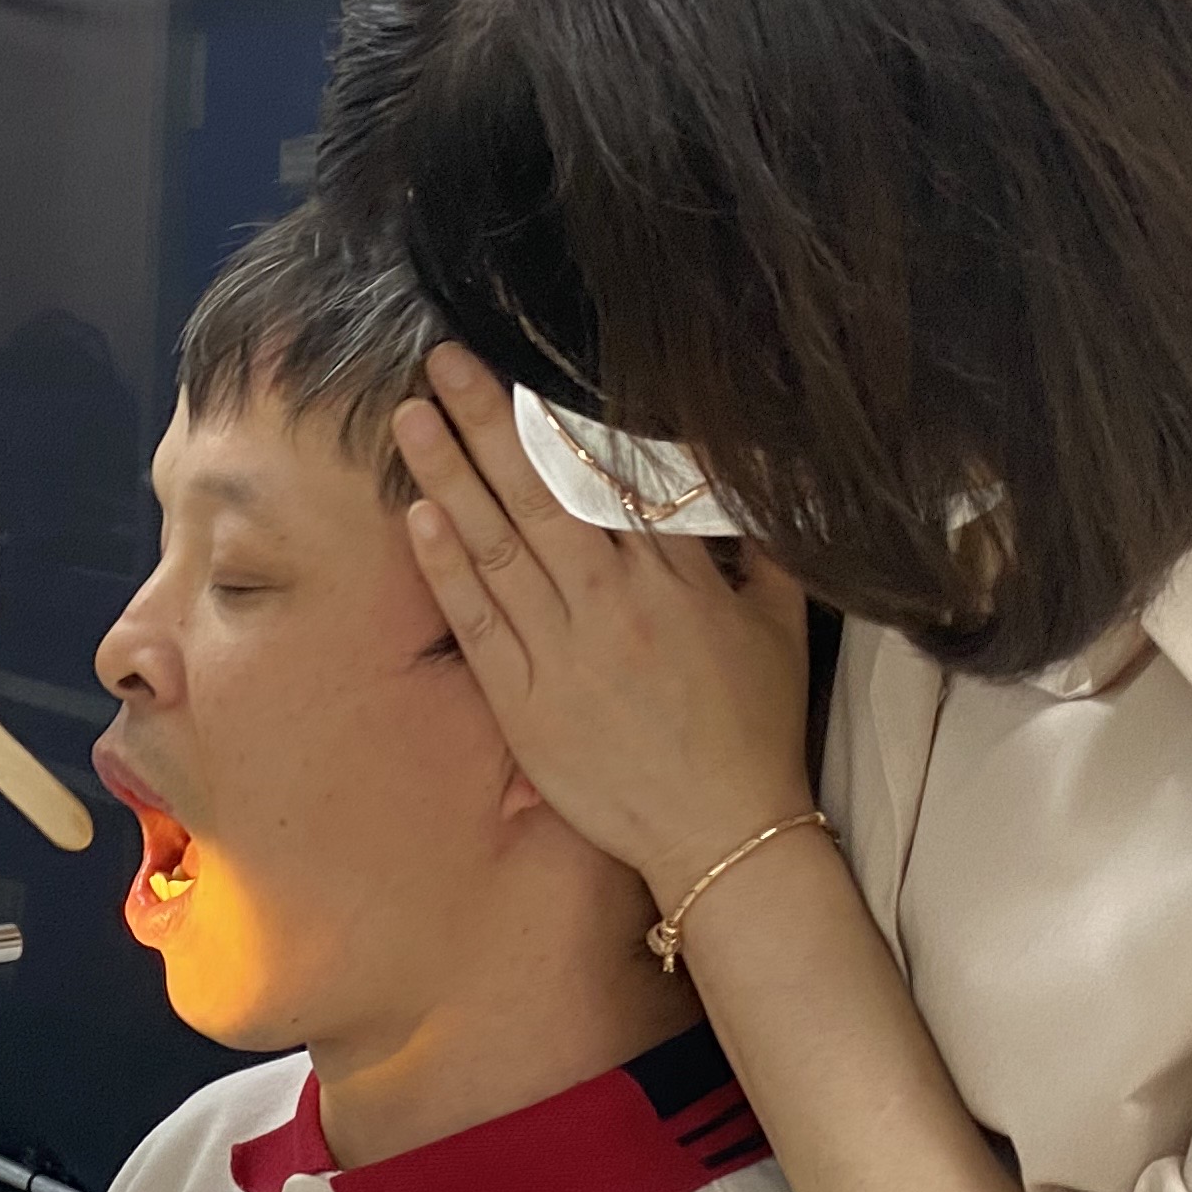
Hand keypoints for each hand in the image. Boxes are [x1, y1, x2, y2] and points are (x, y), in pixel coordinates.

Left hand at [391, 346, 814, 903]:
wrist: (724, 833)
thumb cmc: (755, 729)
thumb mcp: (780, 625)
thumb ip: (758, 548)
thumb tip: (743, 482)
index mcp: (674, 578)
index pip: (609, 477)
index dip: (561, 419)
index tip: (527, 365)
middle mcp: (612, 603)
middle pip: (540, 492)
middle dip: (489, 419)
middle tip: (446, 358)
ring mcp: (562, 650)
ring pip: (498, 545)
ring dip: (450, 475)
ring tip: (412, 415)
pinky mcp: (524, 701)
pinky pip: (478, 621)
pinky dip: (447, 567)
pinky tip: (419, 515)